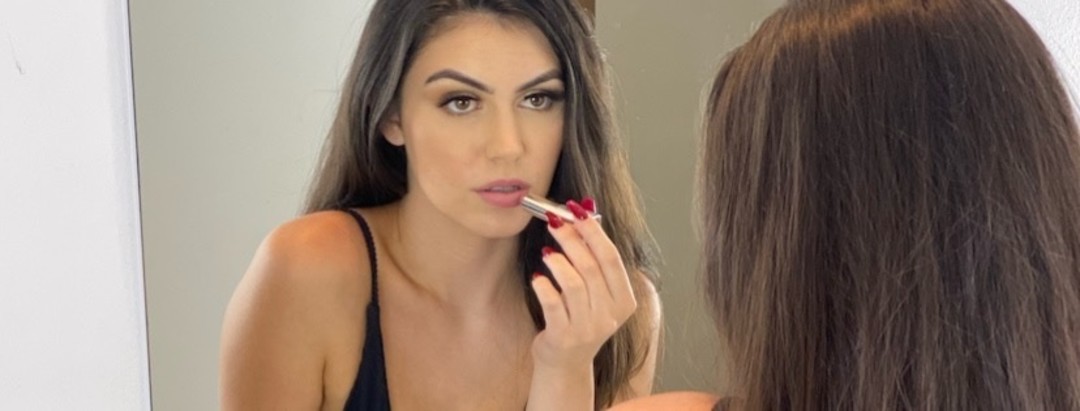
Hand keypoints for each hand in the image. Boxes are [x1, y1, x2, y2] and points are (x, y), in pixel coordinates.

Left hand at [530, 197, 636, 371]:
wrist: (565, 363)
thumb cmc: (579, 318)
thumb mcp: (596, 292)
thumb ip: (594, 258)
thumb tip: (585, 212)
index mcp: (624, 300)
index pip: (611, 258)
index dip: (594, 232)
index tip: (577, 212)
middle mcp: (610, 315)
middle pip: (591, 267)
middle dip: (571, 240)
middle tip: (554, 222)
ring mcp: (588, 328)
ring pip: (573, 283)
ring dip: (557, 261)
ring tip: (547, 252)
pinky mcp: (564, 336)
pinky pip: (552, 303)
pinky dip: (543, 286)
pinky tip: (538, 278)